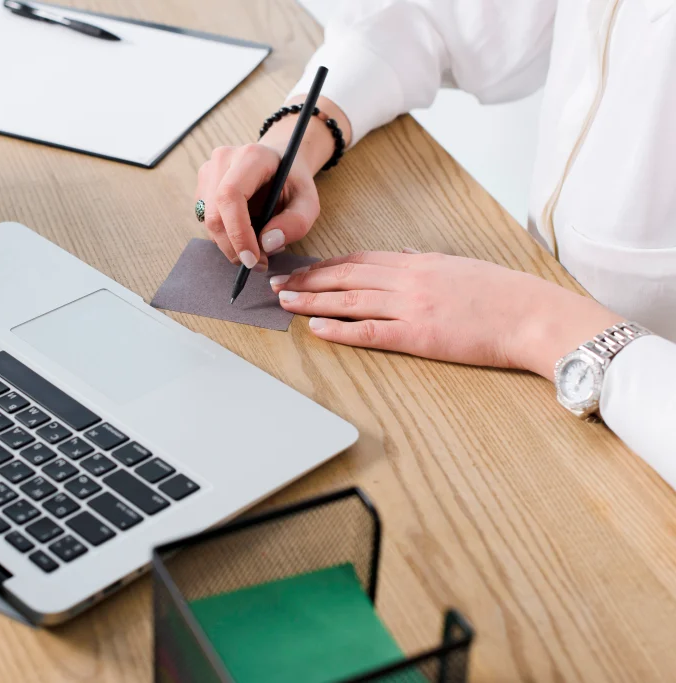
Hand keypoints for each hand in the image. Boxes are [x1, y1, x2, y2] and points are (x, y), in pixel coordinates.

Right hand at [194, 97, 349, 270]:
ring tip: (259, 244)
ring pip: (208, 223)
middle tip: (259, 263)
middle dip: (234, 247)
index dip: (237, 232)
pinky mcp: (202, 187)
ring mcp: (208, 172)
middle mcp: (223, 159)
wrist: (278, 164)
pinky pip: (206, 223)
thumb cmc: (293, 182)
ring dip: (231, 244)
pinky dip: (225, 237)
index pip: (230, 195)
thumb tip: (266, 244)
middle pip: (215, 214)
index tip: (253, 259)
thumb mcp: (308, 202)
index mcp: (251, 156)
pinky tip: (246, 232)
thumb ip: (296, 222)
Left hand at [270, 250, 623, 379]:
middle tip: (277, 285)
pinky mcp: (419, 336)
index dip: (324, 265)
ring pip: (350, 300)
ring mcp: (412, 307)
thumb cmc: (504, 294)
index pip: (359, 260)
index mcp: (418, 262)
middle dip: (307, 280)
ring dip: (313, 301)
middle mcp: (409, 279)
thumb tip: (407, 253)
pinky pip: (371, 332)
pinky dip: (341, 329)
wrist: (534, 315)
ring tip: (284, 303)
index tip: (301, 269)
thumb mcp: (461, 265)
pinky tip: (318, 329)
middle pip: (345, 277)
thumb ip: (428, 260)